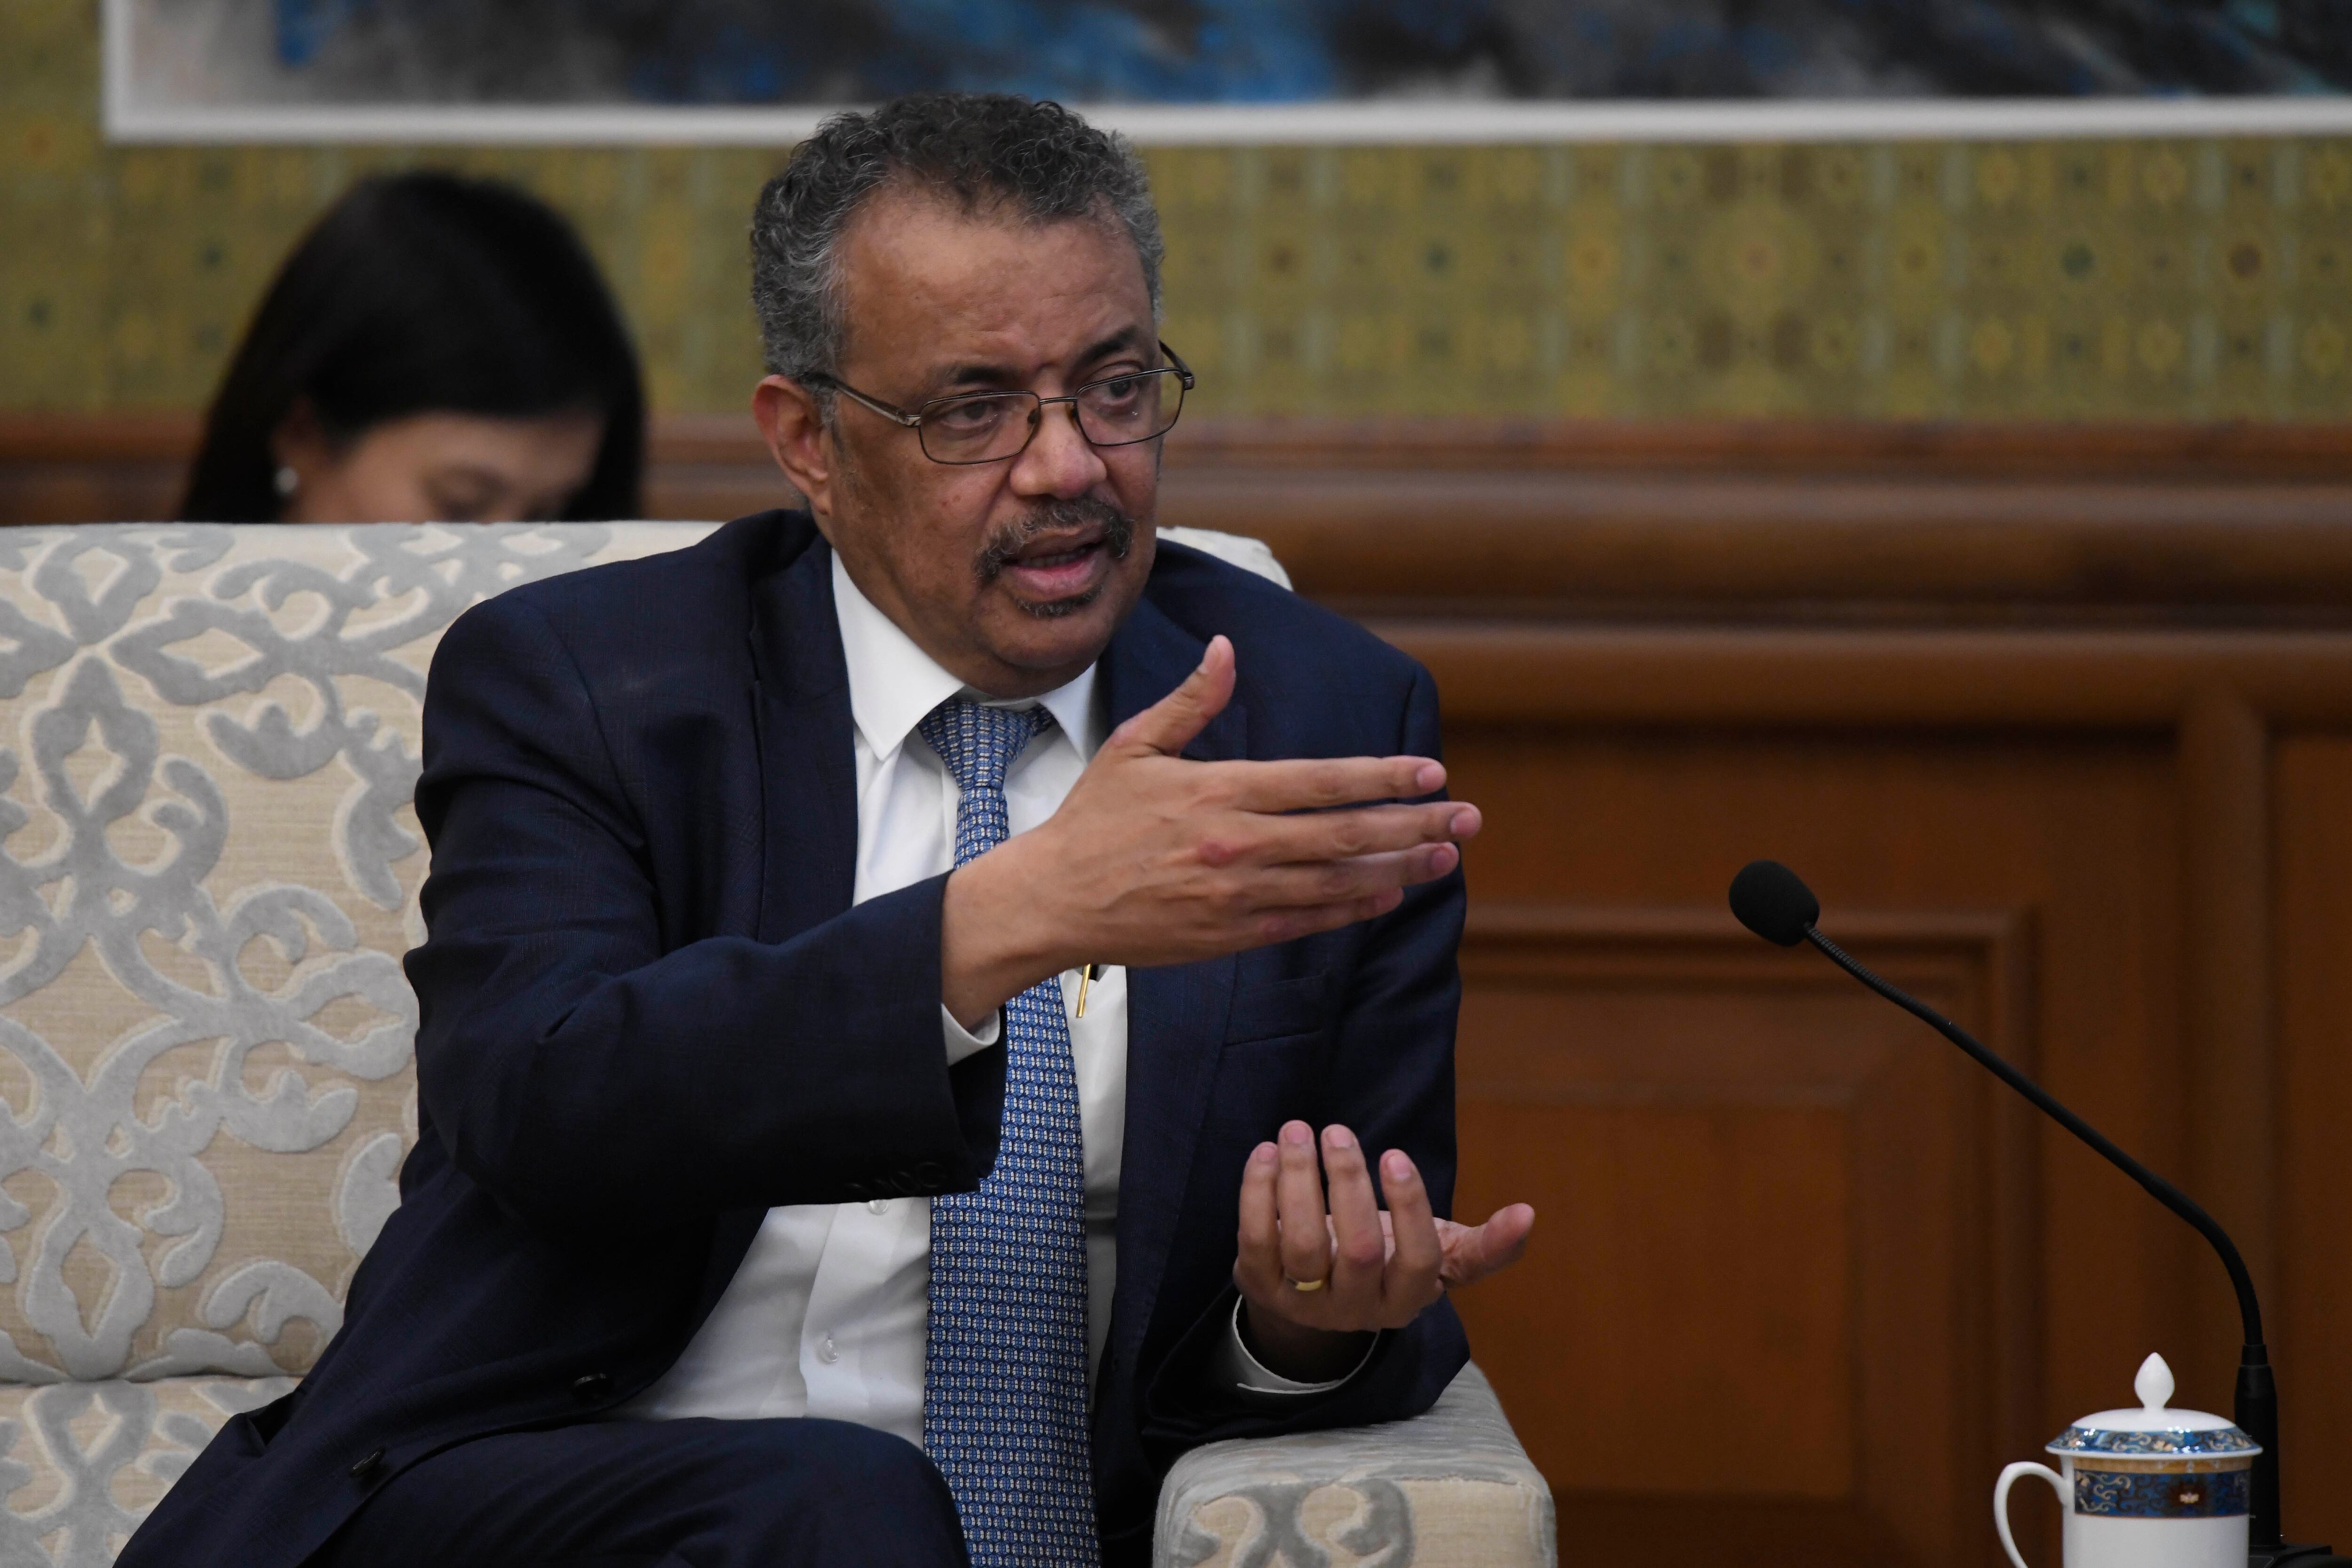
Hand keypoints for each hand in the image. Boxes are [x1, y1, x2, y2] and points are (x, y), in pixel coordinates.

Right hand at [940, 636, 1480, 1024]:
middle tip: (1468, 820)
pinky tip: (1388, 895)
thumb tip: (1226, 649)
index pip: (1321, 782)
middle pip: (1345, 834)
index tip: (1431, 773)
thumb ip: (1191, 701)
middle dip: (1414, 825)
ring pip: (1337, 883)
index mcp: (1220, 791)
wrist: (1052, 898)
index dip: (1382, 777)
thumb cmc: (1094, 819)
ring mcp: (1237, 894)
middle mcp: (1237, 843)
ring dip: (1398, 869)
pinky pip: (1307, 920)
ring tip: (1445, 858)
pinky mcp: (1230, 933)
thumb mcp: (1135, 746)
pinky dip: (1352, 908)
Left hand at [1233, 1120, 1534, 1381]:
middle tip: (1336, 1131)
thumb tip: (1529, 1215)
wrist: (1313, 1297)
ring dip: (1298, 1180)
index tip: (1396, 1155)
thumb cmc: (1385, 1260)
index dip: (1409, 1208)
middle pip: (1356, 1250)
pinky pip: (1255, 1240)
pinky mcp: (1259, 1288)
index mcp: (1405, 1298)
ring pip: (1301, 1245)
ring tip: (1298, 1131)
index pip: (1417, 1261)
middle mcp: (1356, 1309)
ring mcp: (1304, 1303)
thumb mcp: (1436, 1255)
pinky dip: (1257, 1193)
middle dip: (1347, 1183)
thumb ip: (1483, 1245)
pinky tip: (1266, 1153)